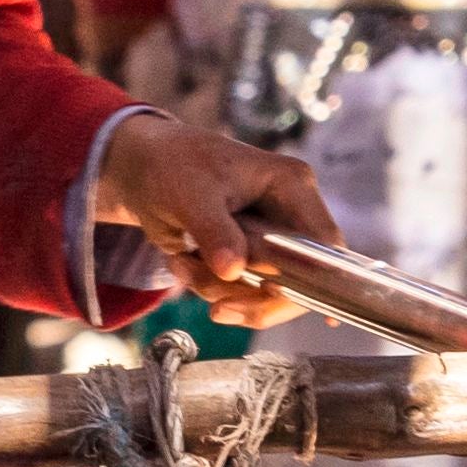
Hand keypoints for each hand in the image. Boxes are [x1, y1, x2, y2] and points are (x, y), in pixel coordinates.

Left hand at [93, 114, 341, 311]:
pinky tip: (184, 262)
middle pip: (298, 280)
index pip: (323, 247)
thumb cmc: (172, 164)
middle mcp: (291, 213)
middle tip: (213, 303)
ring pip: (265, 292)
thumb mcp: (190, 195)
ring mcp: (272, 237)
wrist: (143, 166)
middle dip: (249, 295)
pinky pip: (242, 290)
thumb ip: (214, 231)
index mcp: (292, 186)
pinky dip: (210, 286)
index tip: (275, 303)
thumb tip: (234, 270)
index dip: (317, 283)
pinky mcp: (250, 255)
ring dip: (218, 289)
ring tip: (182, 262)